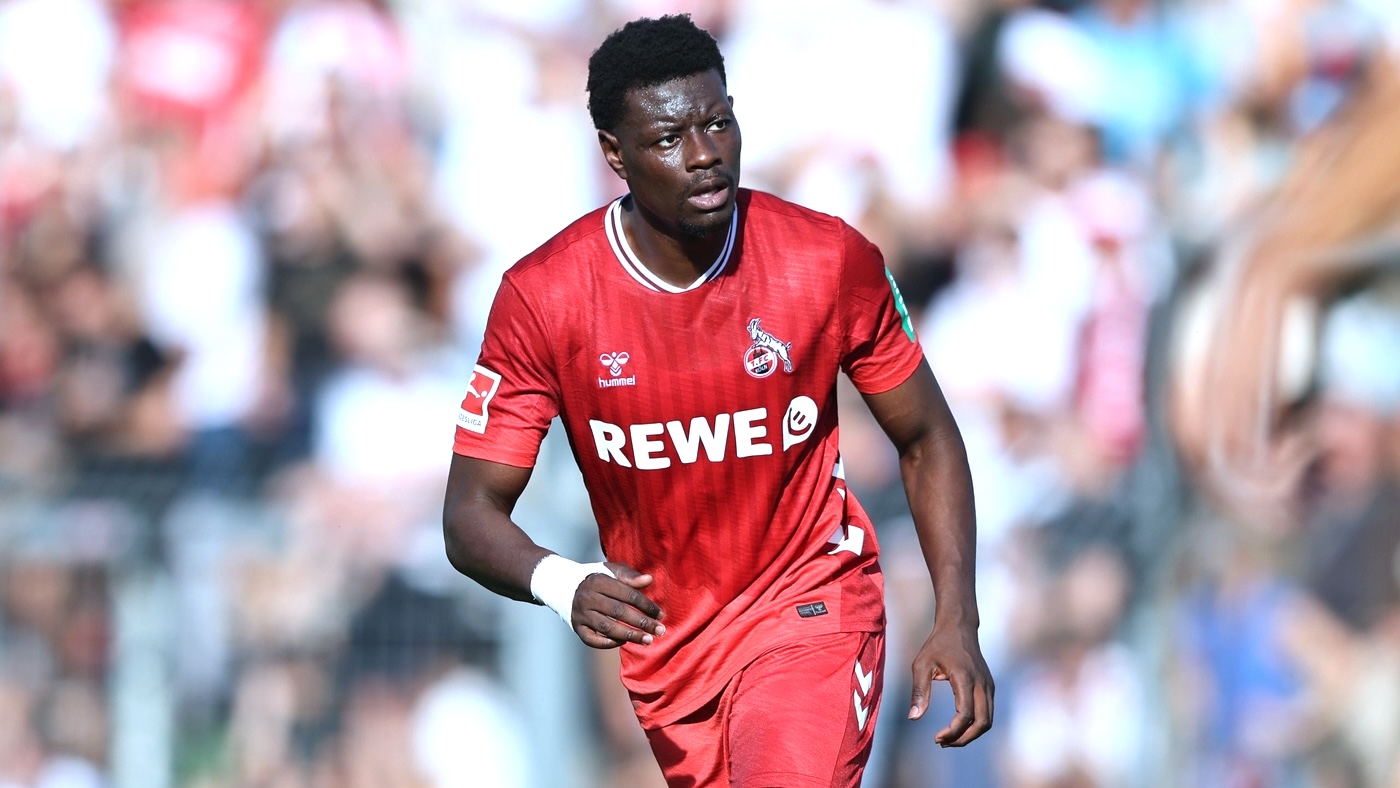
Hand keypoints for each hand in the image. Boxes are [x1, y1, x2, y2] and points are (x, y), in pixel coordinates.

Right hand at [571, 562, 665, 648]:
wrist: (563, 585)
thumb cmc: (597, 578)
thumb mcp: (611, 571)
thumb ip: (630, 576)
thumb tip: (649, 580)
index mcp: (599, 581)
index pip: (627, 594)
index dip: (646, 605)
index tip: (661, 615)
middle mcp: (588, 598)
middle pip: (618, 612)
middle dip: (642, 622)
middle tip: (660, 631)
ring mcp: (581, 614)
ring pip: (607, 627)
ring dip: (629, 635)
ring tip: (648, 640)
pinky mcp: (577, 627)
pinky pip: (592, 640)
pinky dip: (608, 643)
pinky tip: (624, 641)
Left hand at [909, 624, 993, 746]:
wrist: (959, 627)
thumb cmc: (937, 645)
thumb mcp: (921, 664)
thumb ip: (919, 691)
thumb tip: (913, 718)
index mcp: (965, 678)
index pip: (965, 715)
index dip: (952, 732)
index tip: (937, 738)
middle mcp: (982, 684)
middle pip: (982, 723)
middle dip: (963, 739)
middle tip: (942, 742)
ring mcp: (988, 685)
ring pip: (988, 721)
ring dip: (970, 735)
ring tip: (949, 739)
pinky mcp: (989, 686)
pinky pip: (987, 713)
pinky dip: (975, 725)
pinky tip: (957, 727)